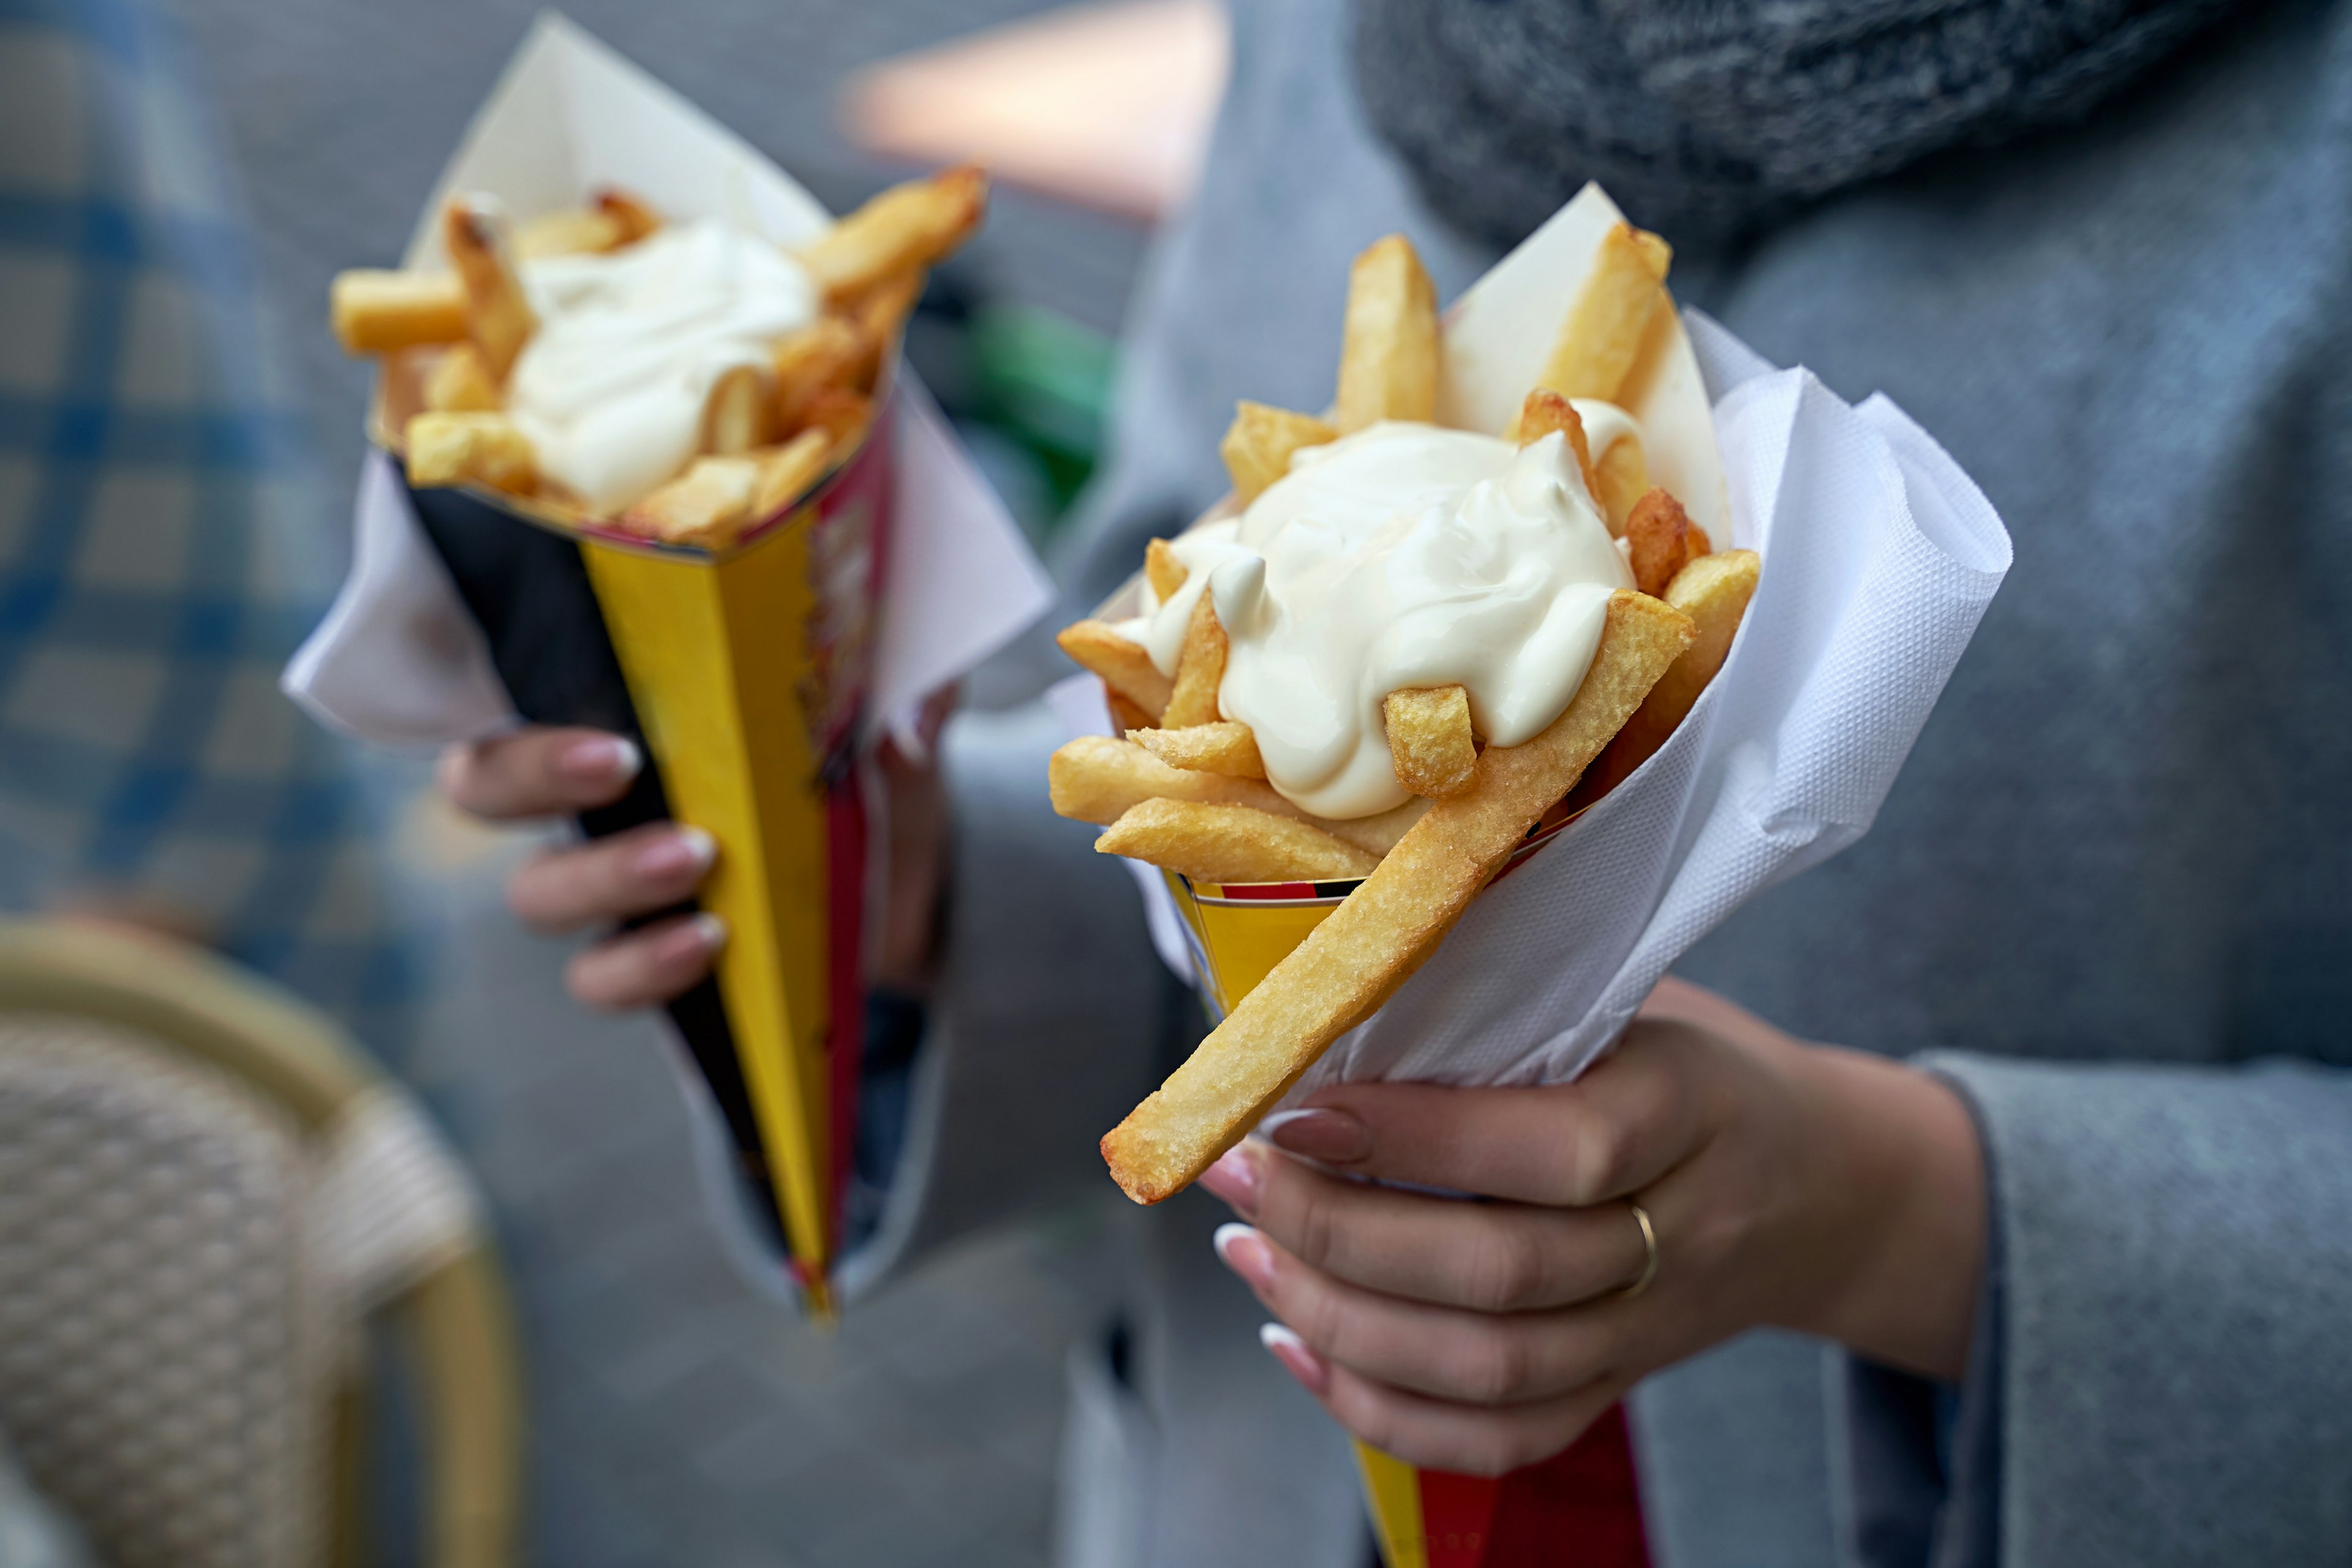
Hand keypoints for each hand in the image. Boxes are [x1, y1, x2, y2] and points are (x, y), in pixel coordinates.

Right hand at [439, 693, 957, 1013]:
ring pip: (540, 891)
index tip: (610, 726)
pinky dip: (642, 966)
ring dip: (604, 875)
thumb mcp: (893, 718)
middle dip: (532, 773)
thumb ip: (900, 695)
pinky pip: (601, 977)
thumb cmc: (872, 768)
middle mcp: (593, 795)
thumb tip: (911, 711)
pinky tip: (708, 942)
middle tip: (620, 768)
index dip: (524, 701)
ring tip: (696, 862)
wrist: (917, 878)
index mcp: (627, 708)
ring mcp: (612, 885)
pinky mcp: (646, 960)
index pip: (515, 687)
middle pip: (484, 786)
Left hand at [1198, 977, 1984, 1474]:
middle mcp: (1682, 1229)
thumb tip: (1330, 995)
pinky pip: (1503, 1437)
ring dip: (1341, 1319)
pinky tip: (1298, 1347)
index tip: (1297, 1107)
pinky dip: (1384, 1412)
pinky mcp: (1620, 1386)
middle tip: (1239, 1176)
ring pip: (1492, 1368)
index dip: (1417, 1138)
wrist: (1822, 1182)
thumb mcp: (1636, 998)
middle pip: (1505, 1273)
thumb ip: (1513, 998)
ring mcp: (1654, 1326)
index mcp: (1689, 1103)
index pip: (1558, 1146)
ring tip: (1248, 1250)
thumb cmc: (1686, 1062)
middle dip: (1342, 1230)